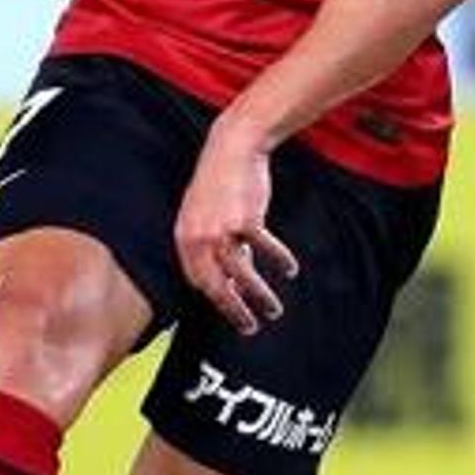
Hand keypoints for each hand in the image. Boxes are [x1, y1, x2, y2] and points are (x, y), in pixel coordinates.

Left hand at [172, 126, 297, 338]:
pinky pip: (265, 249)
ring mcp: (222, 230)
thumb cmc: (219, 182)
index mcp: (184, 238)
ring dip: (260, 295)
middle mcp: (199, 238)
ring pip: (243, 275)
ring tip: (274, 309)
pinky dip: (279, 260)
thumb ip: (211, 244)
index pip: (197, 281)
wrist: (231, 147)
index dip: (215, 300)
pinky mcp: (245, 219)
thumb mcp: (204, 214)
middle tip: (249, 327)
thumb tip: (231, 276)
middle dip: (234, 310)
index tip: (230, 312)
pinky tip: (290, 269)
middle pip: (217, 286)